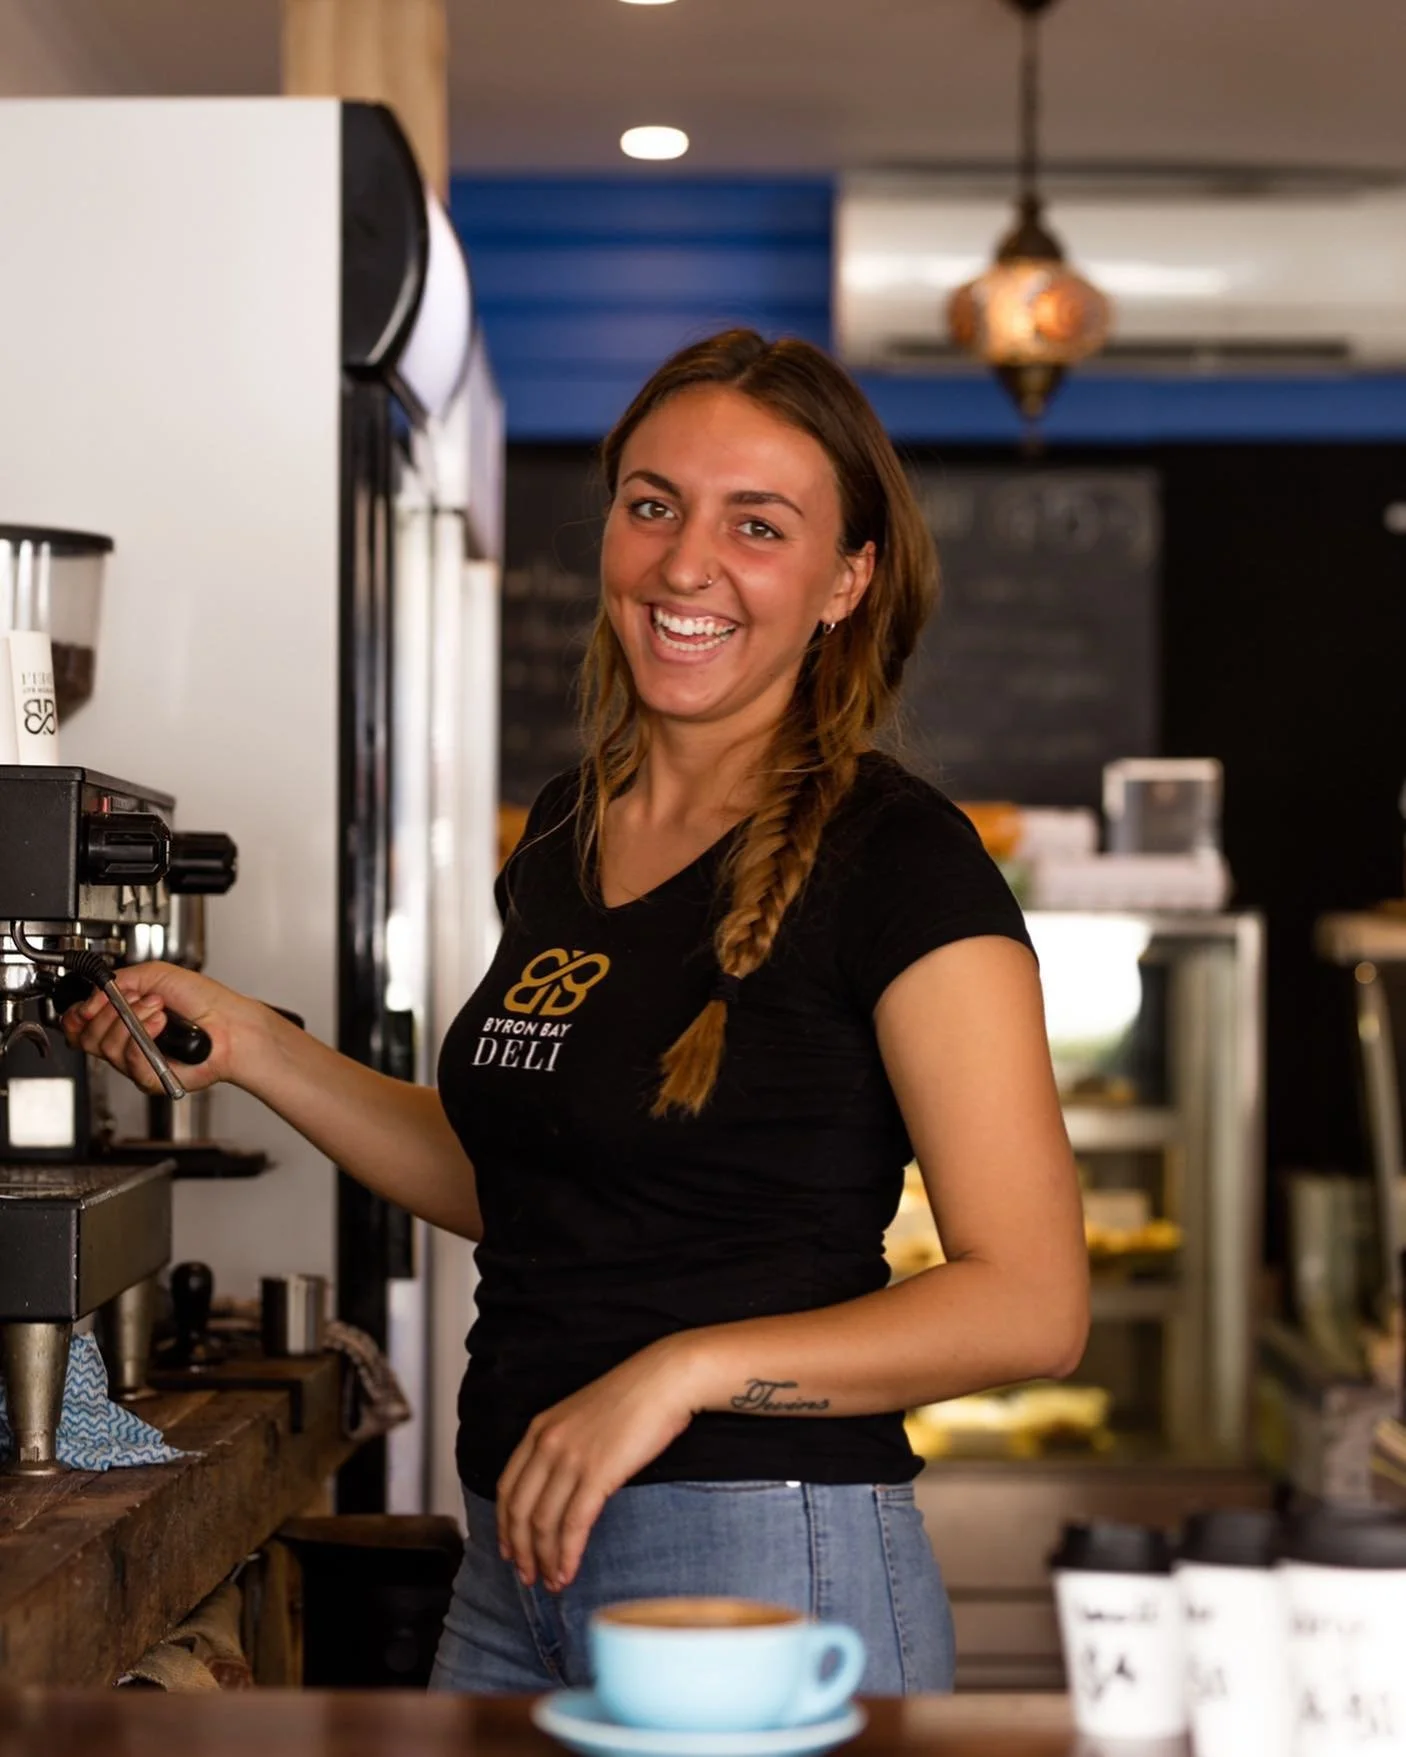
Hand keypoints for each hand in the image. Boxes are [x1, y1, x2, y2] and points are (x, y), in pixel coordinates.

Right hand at [60, 961, 252, 1094]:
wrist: (230, 1023)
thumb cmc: (202, 1000)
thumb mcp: (154, 975)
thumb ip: (117, 980)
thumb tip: (92, 998)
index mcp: (122, 1018)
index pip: (80, 1025)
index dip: (78, 1015)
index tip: (92, 1004)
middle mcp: (125, 1042)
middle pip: (86, 1037)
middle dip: (110, 1012)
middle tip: (140, 999)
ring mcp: (135, 1061)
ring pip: (106, 1047)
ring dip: (133, 1019)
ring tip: (158, 1010)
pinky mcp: (148, 1077)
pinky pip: (130, 1059)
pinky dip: (144, 1036)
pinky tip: (161, 1024)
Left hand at [497, 1337, 704, 1592]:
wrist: (665, 1379)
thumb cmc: (634, 1397)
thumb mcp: (583, 1415)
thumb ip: (565, 1445)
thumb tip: (562, 1483)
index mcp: (540, 1428)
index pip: (507, 1487)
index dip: (504, 1525)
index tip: (509, 1550)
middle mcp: (547, 1444)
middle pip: (519, 1510)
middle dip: (520, 1550)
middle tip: (526, 1577)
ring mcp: (570, 1458)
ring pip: (543, 1523)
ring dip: (544, 1559)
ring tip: (551, 1582)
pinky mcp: (597, 1473)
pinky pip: (573, 1525)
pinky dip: (567, 1555)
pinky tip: (568, 1573)